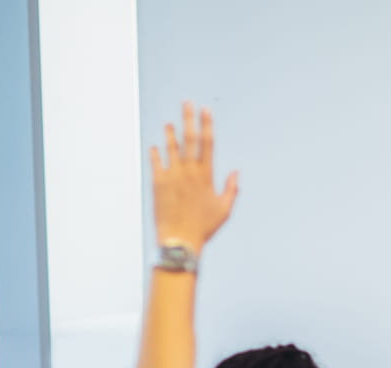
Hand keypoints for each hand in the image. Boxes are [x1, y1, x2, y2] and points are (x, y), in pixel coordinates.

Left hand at [149, 102, 238, 253]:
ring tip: (169, 123)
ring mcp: (172, 176)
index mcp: (206, 176)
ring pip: (171, 148)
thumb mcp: (224, 209)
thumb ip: (231, 189)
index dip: (207, 125)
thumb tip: (235, 172)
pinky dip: (155, 153)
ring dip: (170, 134)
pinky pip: (156, 163)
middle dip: (189, 119)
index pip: (208, 143)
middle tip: (188, 103)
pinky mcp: (157, 183)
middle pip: (189, 139)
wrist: (180, 240)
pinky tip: (155, 146)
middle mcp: (188, 172)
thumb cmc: (204, 227)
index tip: (207, 110)